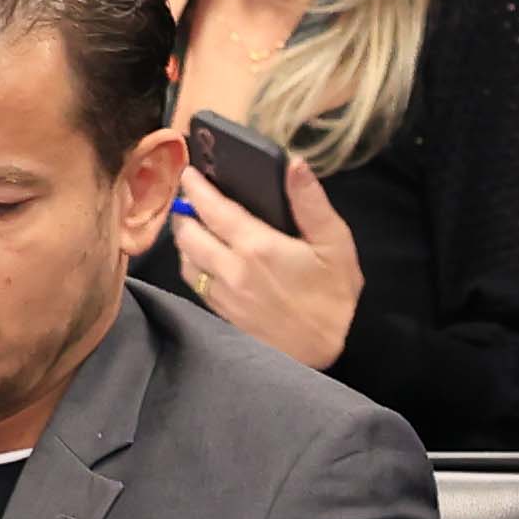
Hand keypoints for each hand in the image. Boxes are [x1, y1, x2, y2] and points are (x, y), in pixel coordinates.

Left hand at [166, 147, 360, 372]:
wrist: (324, 354)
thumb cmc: (334, 298)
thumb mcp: (336, 244)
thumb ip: (311, 203)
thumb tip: (294, 164)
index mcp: (257, 246)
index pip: (212, 207)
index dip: (196, 186)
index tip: (189, 172)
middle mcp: (231, 269)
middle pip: (187, 232)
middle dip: (183, 211)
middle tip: (187, 197)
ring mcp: (222, 294)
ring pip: (184, 258)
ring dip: (183, 238)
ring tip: (191, 225)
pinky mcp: (222, 314)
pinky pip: (194, 282)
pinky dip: (191, 263)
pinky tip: (202, 258)